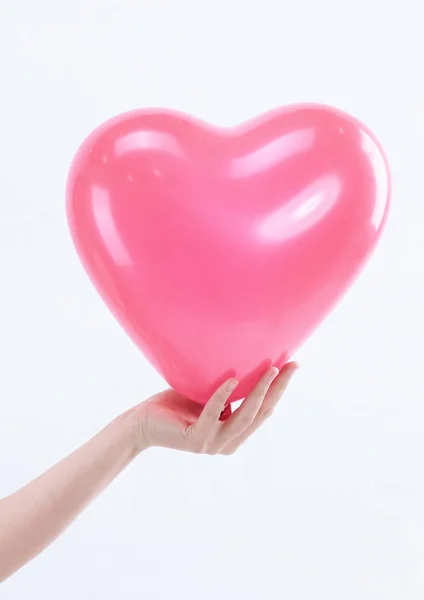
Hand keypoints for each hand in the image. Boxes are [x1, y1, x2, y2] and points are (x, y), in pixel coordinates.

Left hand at [129, 362, 297, 454]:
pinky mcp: (196, 439)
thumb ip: (229, 389)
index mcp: (235, 434)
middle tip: (291, 365)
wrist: (143, 422)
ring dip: (259, 391)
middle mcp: (228, 443)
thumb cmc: (176, 405)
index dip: (281, 389)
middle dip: (278, 388)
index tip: (293, 365)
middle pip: (261, 413)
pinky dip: (223, 396)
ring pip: (244, 416)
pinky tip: (231, 379)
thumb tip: (247, 360)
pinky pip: (213, 414)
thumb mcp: (209, 394)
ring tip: (271, 369)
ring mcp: (213, 443)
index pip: (265, 410)